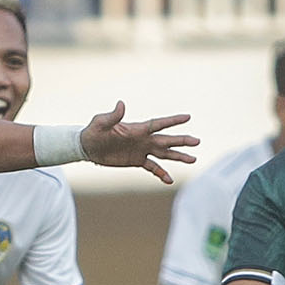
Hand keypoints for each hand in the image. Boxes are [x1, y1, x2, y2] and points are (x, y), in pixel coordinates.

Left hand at [81, 102, 196, 183]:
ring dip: (178, 156)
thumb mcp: (100, 123)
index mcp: (137, 129)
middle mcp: (143, 139)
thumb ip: (112, 116)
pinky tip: (170, 180)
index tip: (187, 117)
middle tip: (197, 141)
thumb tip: (121, 104)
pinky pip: (153, 167)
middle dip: (182, 141)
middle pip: (166, 140)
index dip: (172, 121)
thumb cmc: (93, 132)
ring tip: (193, 159)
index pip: (158, 124)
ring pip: (164, 154)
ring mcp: (141, 150)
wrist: (88, 147)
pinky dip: (161, 173)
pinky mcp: (137, 161)